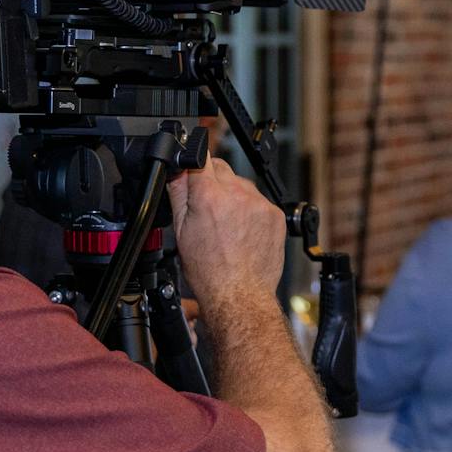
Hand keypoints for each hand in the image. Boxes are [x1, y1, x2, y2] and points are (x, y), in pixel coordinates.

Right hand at [169, 159, 285, 311]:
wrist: (239, 294)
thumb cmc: (209, 271)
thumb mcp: (180, 231)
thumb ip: (177, 193)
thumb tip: (176, 169)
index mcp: (209, 196)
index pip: (201, 157)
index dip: (194, 164)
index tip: (193, 170)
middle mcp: (237, 194)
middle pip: (222, 168)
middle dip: (212, 182)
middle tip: (208, 208)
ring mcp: (259, 203)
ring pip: (242, 184)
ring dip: (233, 196)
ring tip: (227, 225)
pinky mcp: (275, 214)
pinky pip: (259, 201)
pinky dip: (251, 210)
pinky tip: (243, 231)